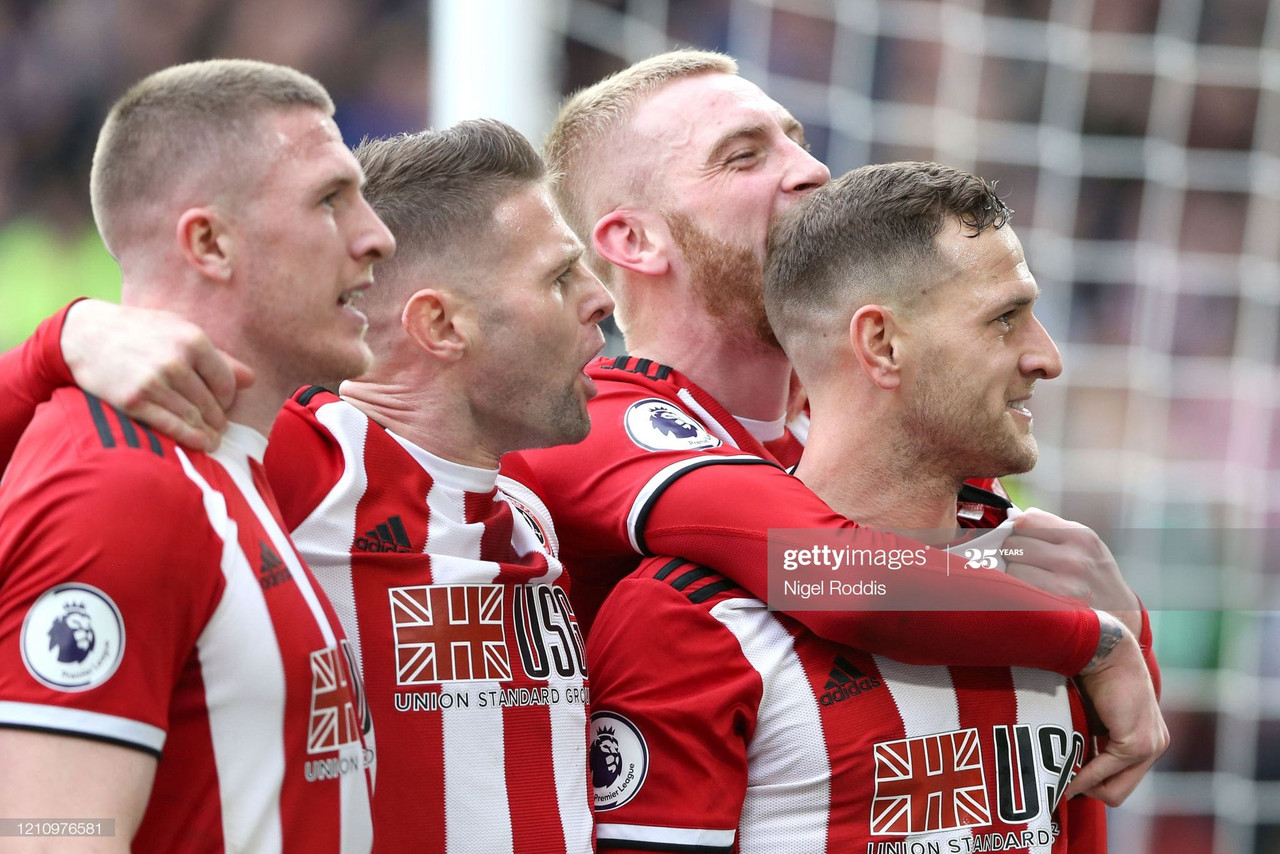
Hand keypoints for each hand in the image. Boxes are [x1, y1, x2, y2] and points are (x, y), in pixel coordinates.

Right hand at [61, 300, 252, 450]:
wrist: (84, 334)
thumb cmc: (139, 331)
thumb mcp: (179, 331)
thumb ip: (217, 357)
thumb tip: (251, 380)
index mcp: (192, 340)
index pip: (226, 382)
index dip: (229, 399)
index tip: (225, 406)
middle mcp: (175, 362)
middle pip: (211, 403)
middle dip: (219, 419)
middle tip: (220, 427)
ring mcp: (154, 382)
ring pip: (194, 417)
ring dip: (207, 432)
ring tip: (213, 440)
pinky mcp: (133, 401)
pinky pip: (171, 426)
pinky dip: (190, 438)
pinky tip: (201, 443)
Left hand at [1004, 508, 1142, 636]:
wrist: (1121, 617)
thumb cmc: (1095, 576)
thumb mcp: (1085, 544)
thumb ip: (1052, 528)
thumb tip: (1015, 518)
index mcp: (1080, 536)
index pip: (1026, 520)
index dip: (1018, 530)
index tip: (1022, 539)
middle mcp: (1074, 558)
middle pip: (1014, 544)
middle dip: (1014, 553)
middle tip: (1025, 563)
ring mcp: (1065, 584)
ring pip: (1012, 568)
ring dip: (1013, 575)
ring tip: (1029, 580)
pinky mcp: (1054, 608)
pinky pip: (1017, 592)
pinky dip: (1017, 592)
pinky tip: (1029, 594)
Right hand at [1068, 613, 1168, 804]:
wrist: (1106, 653)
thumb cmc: (1096, 677)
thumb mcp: (1098, 717)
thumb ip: (1096, 740)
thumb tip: (1074, 765)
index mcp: (1148, 739)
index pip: (1122, 779)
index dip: (1095, 782)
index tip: (1069, 779)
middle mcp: (1155, 746)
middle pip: (1120, 792)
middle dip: (1090, 791)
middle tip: (1064, 785)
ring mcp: (1149, 747)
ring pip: (1114, 790)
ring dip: (1085, 785)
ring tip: (1062, 780)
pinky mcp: (1136, 744)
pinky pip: (1104, 771)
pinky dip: (1083, 775)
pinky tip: (1067, 774)